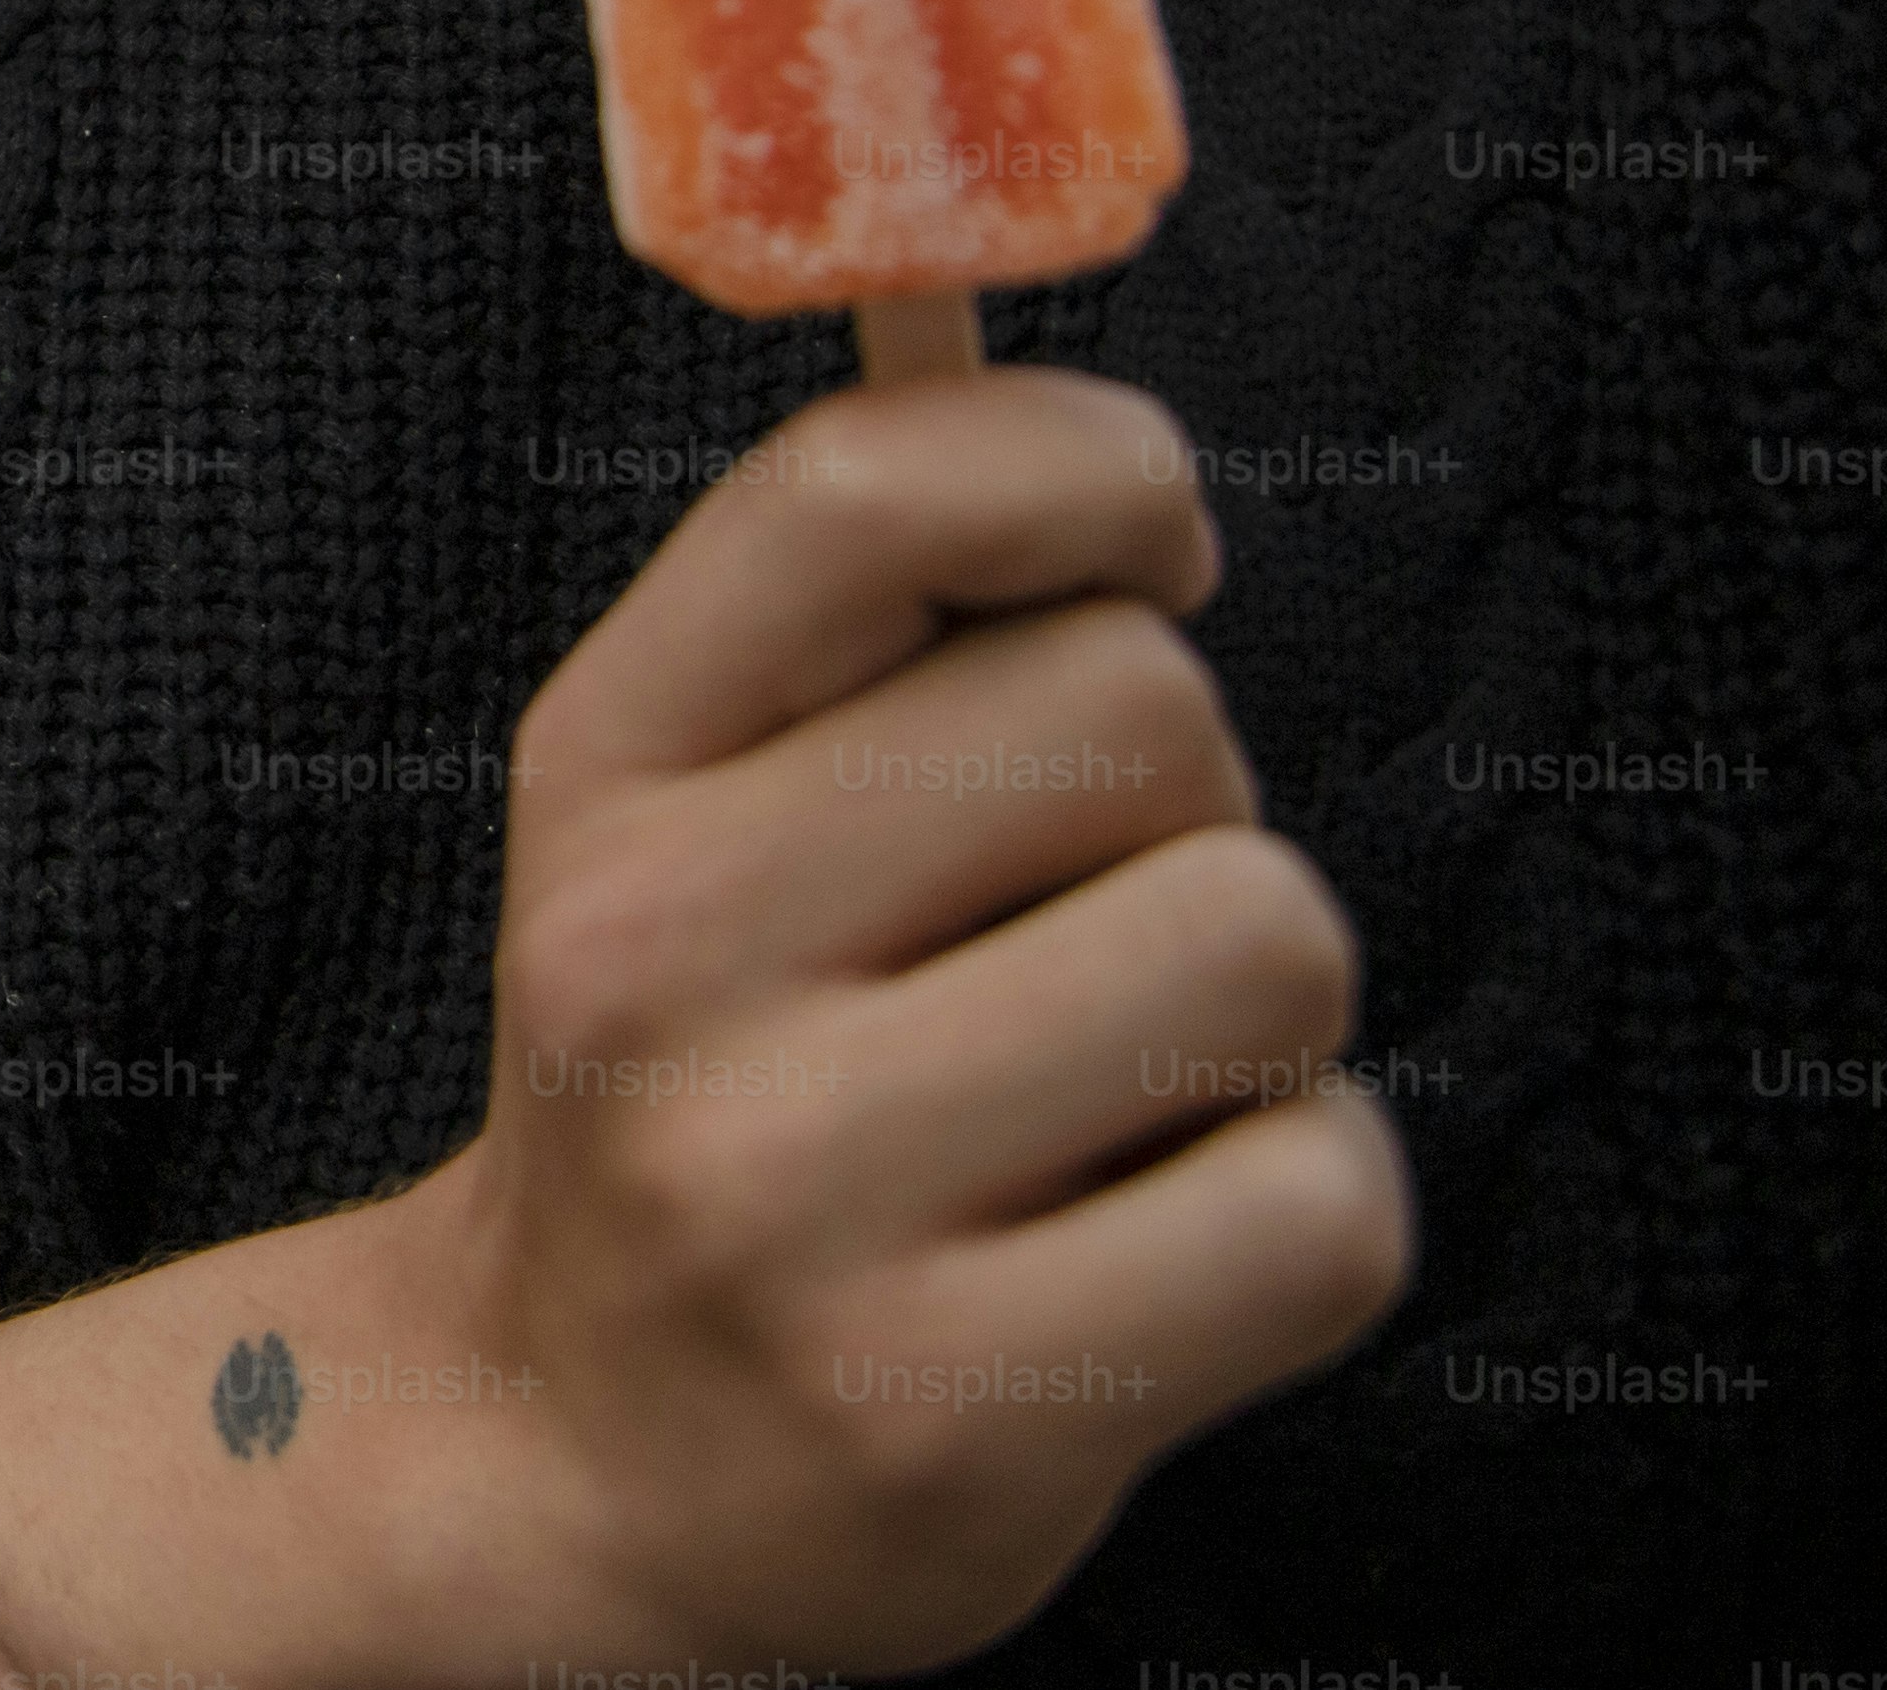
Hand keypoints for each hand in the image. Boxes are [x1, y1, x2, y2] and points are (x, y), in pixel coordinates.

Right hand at [402, 363, 1412, 1669]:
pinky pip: (1319, 1201)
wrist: (568, 1453)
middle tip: (1064, 914)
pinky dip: (1294, 1213)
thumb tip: (1099, 434)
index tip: (1145, 536)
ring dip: (1252, 1013)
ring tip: (1105, 1085)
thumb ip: (856, 611)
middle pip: (1141, 704)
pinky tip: (1145, 1243)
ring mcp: (792, 1199)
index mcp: (601, 773)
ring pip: (1263, 936)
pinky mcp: (951, 1411)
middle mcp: (659, 962)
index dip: (1086, 459)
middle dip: (1180, 800)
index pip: (865, 486)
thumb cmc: (700, 1075)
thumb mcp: (678, 804)